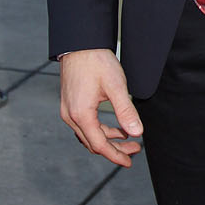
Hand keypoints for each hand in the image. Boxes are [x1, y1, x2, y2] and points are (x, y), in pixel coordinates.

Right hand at [60, 48, 142, 166]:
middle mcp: (71, 116)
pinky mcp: (70, 104)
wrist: (79, 43)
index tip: (129, 161)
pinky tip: (115, 126)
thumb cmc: (96, 62)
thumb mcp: (116, 86)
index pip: (99, 145)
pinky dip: (100, 130)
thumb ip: (126, 111)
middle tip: (135, 149)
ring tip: (129, 138)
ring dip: (108, 139)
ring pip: (88, 135)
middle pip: (93, 143)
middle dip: (115, 149)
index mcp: (81, 114)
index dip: (115, 155)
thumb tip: (136, 132)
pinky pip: (85, 125)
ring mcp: (68, 110)